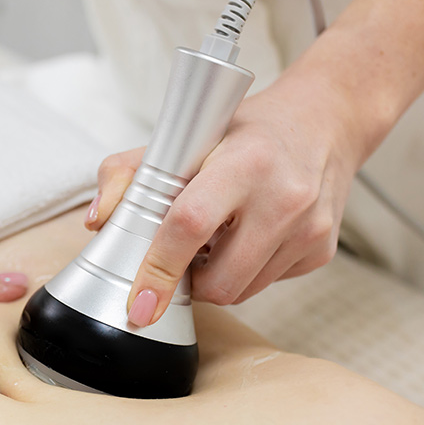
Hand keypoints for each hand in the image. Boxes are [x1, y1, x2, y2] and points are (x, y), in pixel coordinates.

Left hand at [87, 70, 366, 324]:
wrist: (323, 122)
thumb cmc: (247, 132)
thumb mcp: (187, 136)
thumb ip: (129, 172)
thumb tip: (100, 219)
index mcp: (244, 161)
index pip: (190, 225)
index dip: (159, 269)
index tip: (140, 302)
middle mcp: (284, 196)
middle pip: (220, 281)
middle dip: (190, 280)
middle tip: (184, 251)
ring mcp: (309, 228)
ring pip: (242, 291)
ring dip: (218, 276)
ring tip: (220, 237)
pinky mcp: (322, 250)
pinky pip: (267, 284)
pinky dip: (248, 271)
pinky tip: (251, 236)